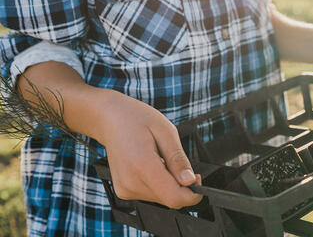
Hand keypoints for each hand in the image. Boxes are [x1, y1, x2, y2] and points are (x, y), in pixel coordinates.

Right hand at [95, 89, 202, 208]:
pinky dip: (157, 182)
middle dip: (180, 184)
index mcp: (142, 166)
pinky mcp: (123, 191)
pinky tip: (151, 164)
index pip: (174, 198)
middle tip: (175, 159)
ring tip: (159, 158)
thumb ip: (178, 159)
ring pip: (161, 198)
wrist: (109, 119)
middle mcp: (131, 183)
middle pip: (168, 198)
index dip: (192, 194)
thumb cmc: (136, 119)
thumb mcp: (166, 131)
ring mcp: (124, 189)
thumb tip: (190, 181)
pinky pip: (150, 194)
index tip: (198, 179)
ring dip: (168, 182)